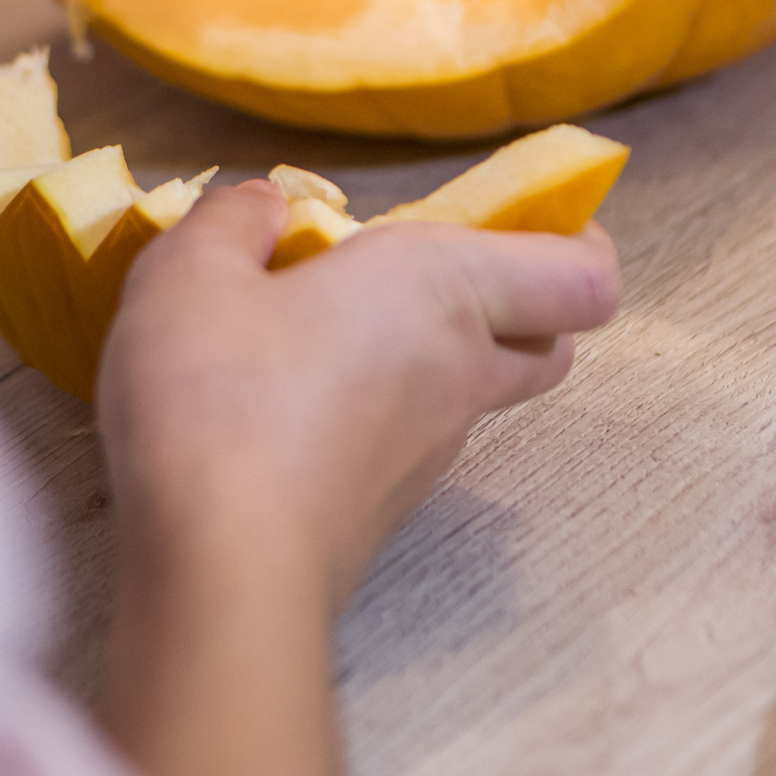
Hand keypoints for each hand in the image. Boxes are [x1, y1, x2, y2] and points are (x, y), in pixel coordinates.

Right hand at [100, 182, 618, 610]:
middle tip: (429, 272)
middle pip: (549, 342)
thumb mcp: (190, 274)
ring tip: (331, 331)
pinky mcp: (389, 509)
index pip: (586, 275)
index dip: (579, 240)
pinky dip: (381, 412)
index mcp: (443, 289)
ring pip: (475, 393)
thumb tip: (263, 208)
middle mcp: (461, 372)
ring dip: (436, 357)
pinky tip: (292, 404)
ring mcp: (432, 452)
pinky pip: (411, 441)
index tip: (526, 213)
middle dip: (517, 302)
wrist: (220, 567)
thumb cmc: (219, 399)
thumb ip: (234, 221)